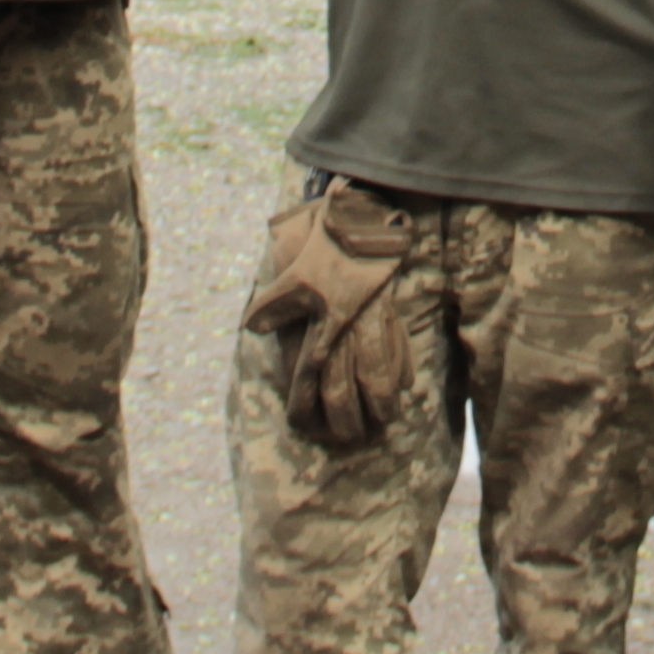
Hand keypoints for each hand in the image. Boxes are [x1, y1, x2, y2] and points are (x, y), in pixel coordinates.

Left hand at [244, 185, 419, 448]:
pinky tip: (401, 390)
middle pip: (345, 388)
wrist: (365, 217)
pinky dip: (401, 376)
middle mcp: (348, 332)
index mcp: (321, 323)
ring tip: (379, 423)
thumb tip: (252, 326)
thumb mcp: (291, 270)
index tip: (300, 423)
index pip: (309, 376)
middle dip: (343, 418)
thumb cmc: (325, 244)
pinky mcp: (394, 316)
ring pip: (379, 379)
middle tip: (342, 436)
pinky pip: (401, 355)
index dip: (303, 404)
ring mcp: (374, 326)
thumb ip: (274, 303)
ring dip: (379, 406)